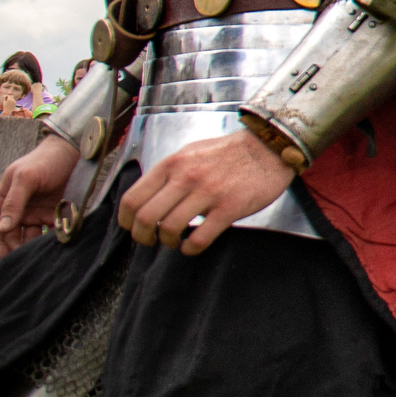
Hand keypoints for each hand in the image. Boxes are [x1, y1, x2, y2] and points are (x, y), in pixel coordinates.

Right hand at [0, 134, 81, 255]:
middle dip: (13, 251)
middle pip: (7, 239)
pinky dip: (48, 243)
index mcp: (1, 201)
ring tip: (40, 256)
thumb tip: (1, 228)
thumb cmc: (46, 160)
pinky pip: (47, 236)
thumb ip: (13, 202)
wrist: (75, 153)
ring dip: (31, 250)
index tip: (4, 256)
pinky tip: (54, 247)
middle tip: (25, 261)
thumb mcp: (25, 177)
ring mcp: (34, 215)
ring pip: (27, 240)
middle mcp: (15, 211)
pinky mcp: (52, 217)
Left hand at [118, 130, 295, 256]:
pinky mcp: (229, 208)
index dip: (126, 220)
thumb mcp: (191, 152)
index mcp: (172, 164)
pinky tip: (192, 247)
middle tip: (150, 241)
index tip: (132, 228)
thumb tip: (152, 195)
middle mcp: (185, 178)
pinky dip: (190, 249)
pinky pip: (200, 238)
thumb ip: (170, 172)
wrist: (268, 147)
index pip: (133, 199)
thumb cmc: (230, 151)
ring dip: (167, 243)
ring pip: (170, 229)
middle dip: (143, 237)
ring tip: (174, 242)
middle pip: (146, 218)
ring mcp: (208, 193)